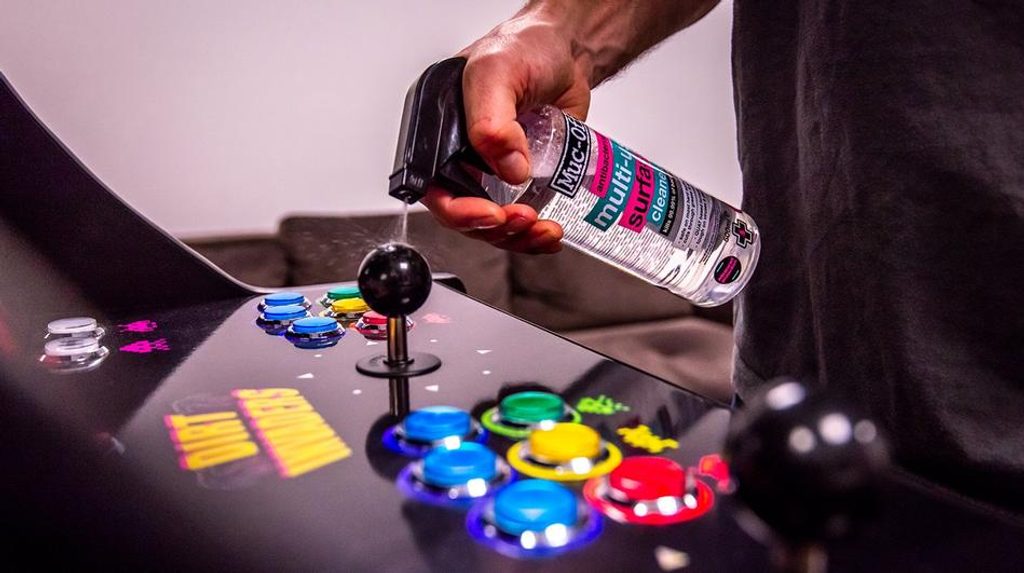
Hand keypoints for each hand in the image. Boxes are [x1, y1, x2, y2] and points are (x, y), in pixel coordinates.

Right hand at [422, 0, 716, 253]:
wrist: (570, 50)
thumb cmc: (526, 46)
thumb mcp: (498, 71)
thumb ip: (492, 118)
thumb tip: (507, 168)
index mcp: (437, 132)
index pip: (432, 187)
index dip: (458, 210)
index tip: (491, 214)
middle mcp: (459, 155)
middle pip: (462, 213)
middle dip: (493, 227)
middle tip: (523, 219)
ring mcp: (490, 171)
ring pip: (492, 224)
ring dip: (516, 237)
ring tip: (543, 229)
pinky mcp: (521, 179)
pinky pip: (519, 219)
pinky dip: (534, 234)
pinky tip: (550, 232)